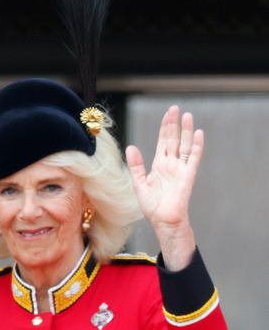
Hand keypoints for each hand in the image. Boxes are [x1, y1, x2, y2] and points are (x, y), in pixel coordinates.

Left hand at [125, 105, 202, 270]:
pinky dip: (196, 145)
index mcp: (158, 165)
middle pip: (173, 139)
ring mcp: (180, 169)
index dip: (165, 128)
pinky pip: (192, 158)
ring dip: (186, 130)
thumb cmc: (152, 206)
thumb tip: (131, 147)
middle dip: (173, 124)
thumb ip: (136, 165)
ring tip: (187, 115)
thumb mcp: (138, 183)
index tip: (167, 114)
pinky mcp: (187, 175)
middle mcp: (170, 164)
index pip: (163, 142)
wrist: (163, 220)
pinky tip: (198, 133)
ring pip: (184, 145)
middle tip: (175, 108)